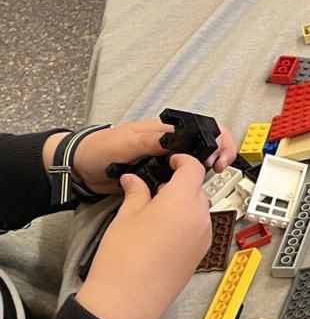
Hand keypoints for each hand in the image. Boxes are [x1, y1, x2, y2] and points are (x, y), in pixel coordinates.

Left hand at [61, 119, 238, 195]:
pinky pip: (180, 181)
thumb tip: (176, 140)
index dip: (216, 140)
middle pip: (205, 144)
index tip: (215, 157)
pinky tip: (191, 190)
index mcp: (165, 131)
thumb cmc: (99, 149)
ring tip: (211, 177)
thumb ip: (151, 140)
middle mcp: (169, 144)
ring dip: (206, 170)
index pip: (202, 128)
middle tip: (219, 166)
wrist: (80, 170)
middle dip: (219, 153)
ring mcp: (164, 161)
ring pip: (195, 164)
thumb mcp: (126, 142)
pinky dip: (189, 184)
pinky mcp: (157, 178)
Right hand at [75, 155, 211, 318]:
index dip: (183, 161)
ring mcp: (204, 237)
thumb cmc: (122, 261)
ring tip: (156, 217)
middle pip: (197, 190)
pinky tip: (163, 235)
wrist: (126, 301)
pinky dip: (187, 225)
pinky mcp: (201, 254)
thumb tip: (134, 180)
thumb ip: (136, 192)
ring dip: (184, 207)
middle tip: (156, 192)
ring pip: (199, 210)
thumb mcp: (125, 216)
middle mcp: (199, 218)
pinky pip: (199, 229)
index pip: (193, 169)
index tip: (173, 161)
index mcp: (181, 202)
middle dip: (180, 187)